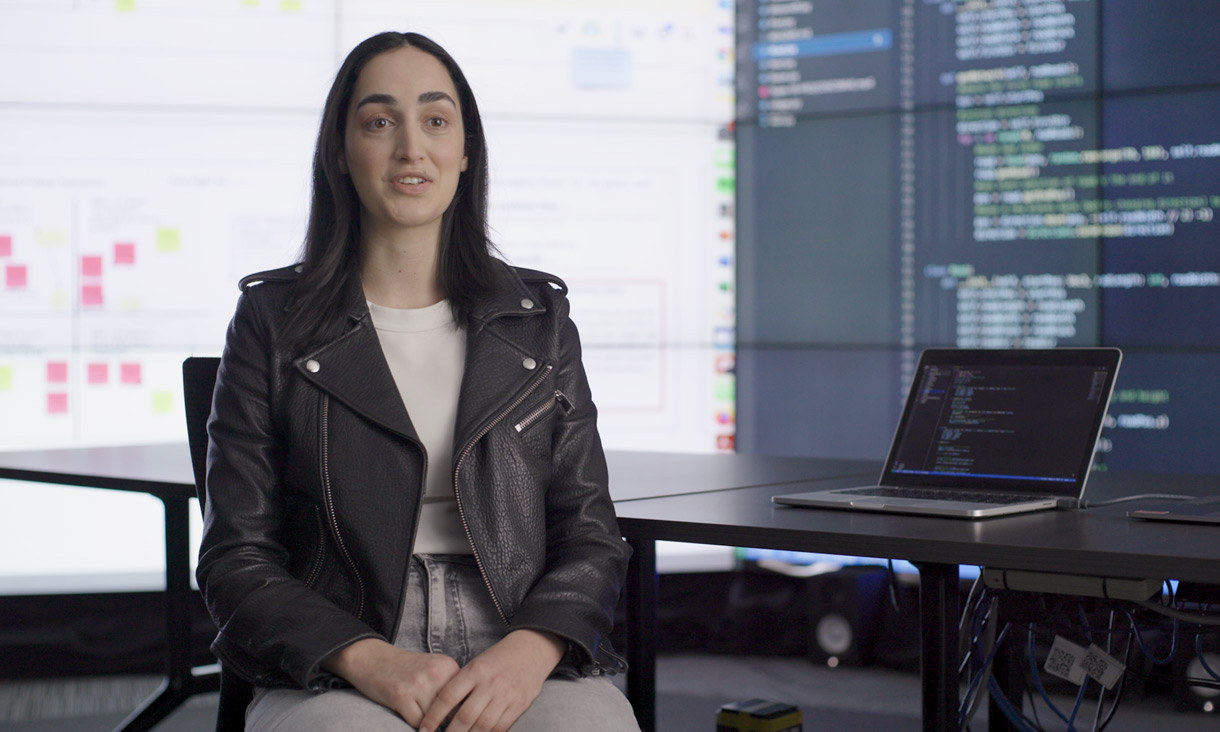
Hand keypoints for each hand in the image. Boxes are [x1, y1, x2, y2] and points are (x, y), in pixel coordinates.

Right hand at [322, 638, 459, 726]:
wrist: (372, 658)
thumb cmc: (406, 669)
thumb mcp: (434, 670)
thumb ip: (449, 688)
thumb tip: (464, 718)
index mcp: (448, 666)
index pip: (465, 699)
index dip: (460, 714)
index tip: (457, 722)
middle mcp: (436, 673)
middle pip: (451, 711)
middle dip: (446, 722)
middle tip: (440, 724)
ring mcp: (419, 684)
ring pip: (435, 719)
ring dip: (431, 725)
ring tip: (425, 721)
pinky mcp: (401, 695)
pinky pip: (417, 723)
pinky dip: (417, 727)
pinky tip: (412, 720)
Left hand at [418, 629, 564, 731]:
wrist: (532, 650)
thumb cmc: (498, 660)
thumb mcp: (476, 665)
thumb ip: (461, 685)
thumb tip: (440, 711)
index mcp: (475, 670)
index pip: (448, 697)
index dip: (433, 717)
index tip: (423, 729)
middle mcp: (490, 684)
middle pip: (464, 716)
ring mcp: (506, 696)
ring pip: (481, 726)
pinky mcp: (519, 705)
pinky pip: (500, 728)